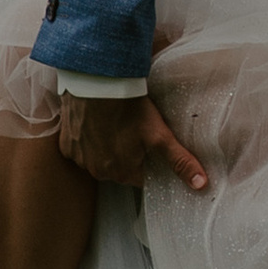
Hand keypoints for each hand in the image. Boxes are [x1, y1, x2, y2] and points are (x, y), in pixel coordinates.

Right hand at [57, 89, 207, 195]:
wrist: (96, 83)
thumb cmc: (130, 109)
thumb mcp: (159, 135)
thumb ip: (179, 161)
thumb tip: (201, 184)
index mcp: (122, 173)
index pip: (142, 177)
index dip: (149, 162)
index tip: (151, 146)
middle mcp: (97, 172)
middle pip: (120, 168)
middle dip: (128, 154)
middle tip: (134, 130)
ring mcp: (79, 158)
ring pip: (99, 158)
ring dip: (107, 146)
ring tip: (116, 123)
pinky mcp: (66, 143)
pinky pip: (80, 146)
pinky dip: (88, 138)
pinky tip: (96, 122)